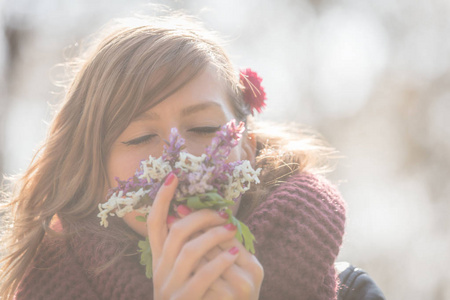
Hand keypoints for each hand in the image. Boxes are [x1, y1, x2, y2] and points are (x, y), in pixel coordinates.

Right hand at [147, 173, 262, 298]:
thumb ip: (190, 248)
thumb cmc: (193, 296)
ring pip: (188, 251)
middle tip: (222, 212)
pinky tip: (236, 251)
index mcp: (159, 260)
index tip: (173, 176)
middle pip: (175, 232)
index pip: (154, 223)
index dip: (161, 199)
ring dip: (213, 235)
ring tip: (232, 229)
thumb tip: (204, 218)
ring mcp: (168, 287)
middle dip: (200, 216)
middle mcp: (159, 271)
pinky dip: (220, 261)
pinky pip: (202, 277)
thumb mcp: (185, 271)